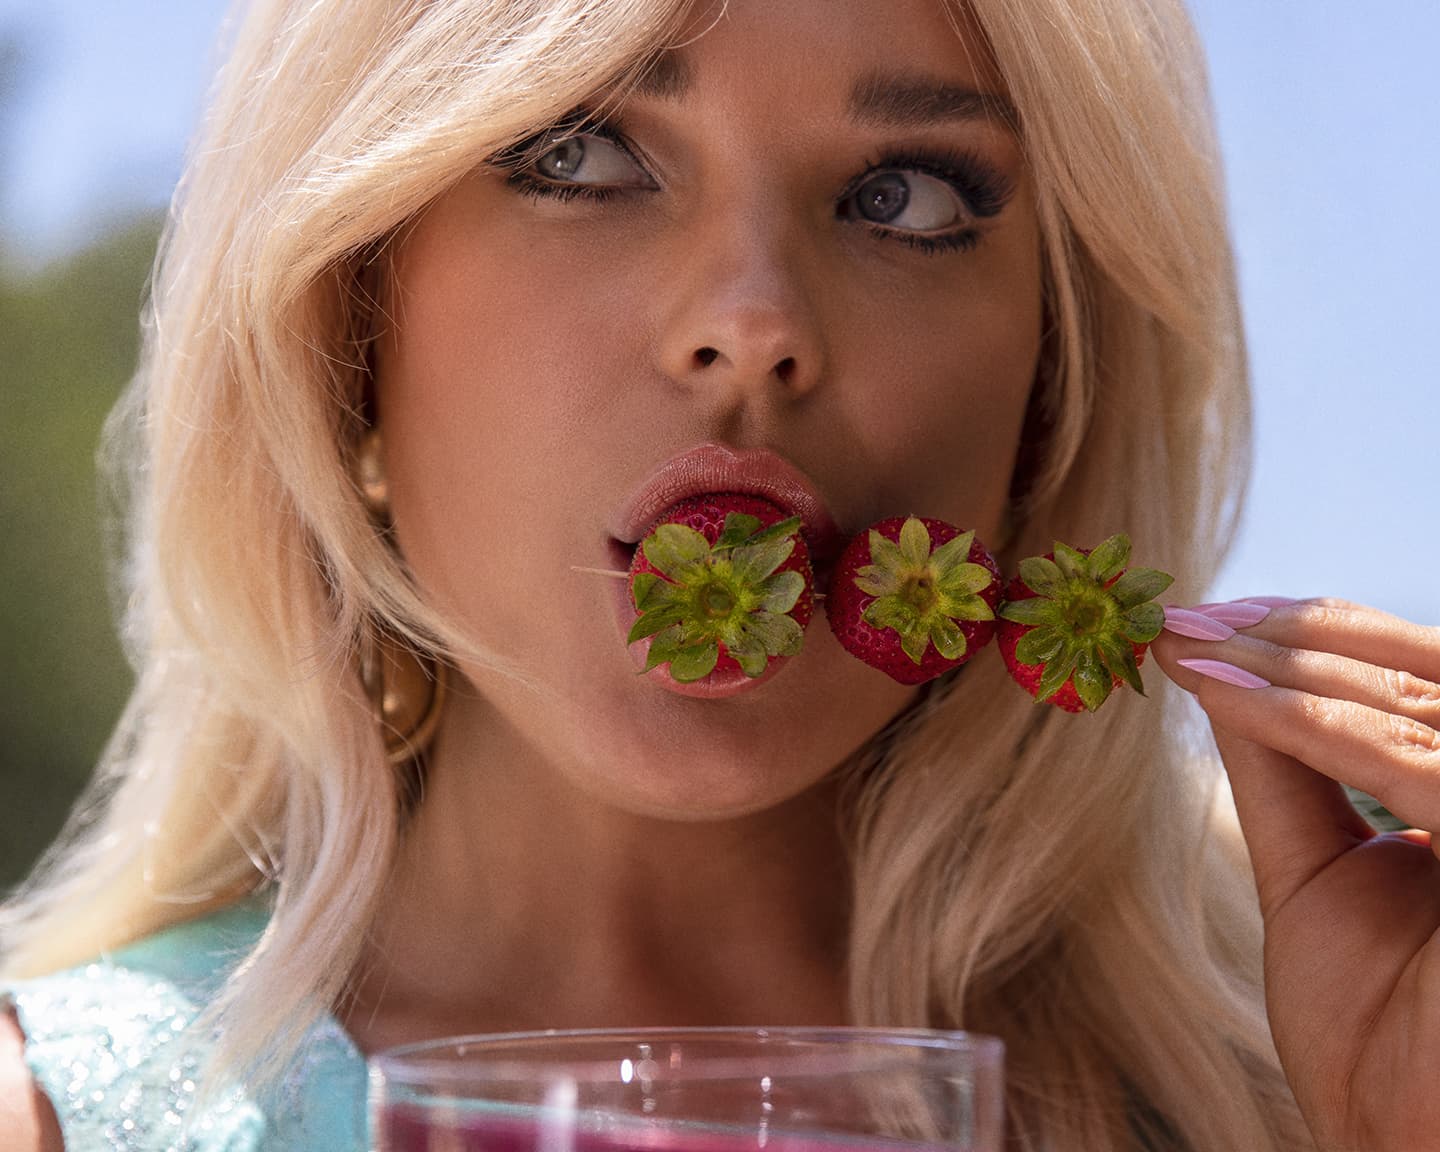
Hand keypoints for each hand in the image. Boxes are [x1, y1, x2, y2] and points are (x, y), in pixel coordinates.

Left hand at [1150, 598, 1439, 1151]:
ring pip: (1414, 706)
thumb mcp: (1317, 870)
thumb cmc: (1375, 1027)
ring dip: (1287, 666)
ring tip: (1188, 648)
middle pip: (1423, 672)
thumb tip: (1217, 668)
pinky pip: (1411, 766)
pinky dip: (1313, 724)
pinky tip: (1226, 697)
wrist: (1400, 1145)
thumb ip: (1287, 767)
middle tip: (1185, 616)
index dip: (1320, 630)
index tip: (1209, 615)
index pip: (1419, 678)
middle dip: (1294, 633)